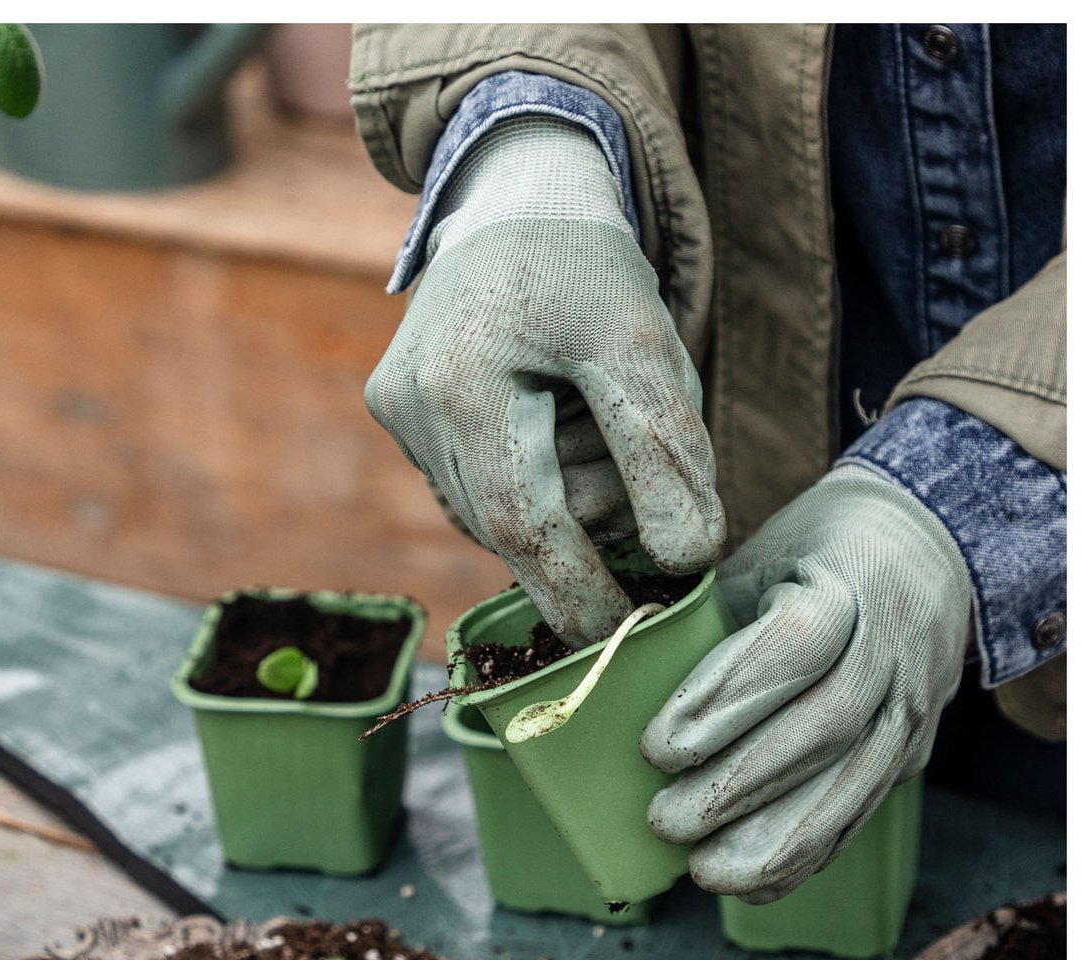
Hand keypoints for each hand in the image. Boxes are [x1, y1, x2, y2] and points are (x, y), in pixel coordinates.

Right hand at [365, 116, 723, 647]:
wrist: (512, 198)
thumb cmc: (584, 263)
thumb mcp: (643, 339)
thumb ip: (665, 450)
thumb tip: (684, 560)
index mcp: (461, 384)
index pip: (523, 523)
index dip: (578, 589)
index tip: (624, 637)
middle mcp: (410, 410)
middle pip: (515, 521)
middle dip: (589, 512)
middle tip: (623, 432)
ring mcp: (398, 418)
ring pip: (496, 512)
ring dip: (561, 488)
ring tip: (575, 402)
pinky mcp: (399, 419)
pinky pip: (477, 486)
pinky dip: (530, 474)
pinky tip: (542, 414)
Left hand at [641, 468, 971, 902]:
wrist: (924, 549)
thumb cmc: (812, 552)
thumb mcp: (759, 558)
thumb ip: (706, 618)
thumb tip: (612, 685)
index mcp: (850, 578)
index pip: (798, 642)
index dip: (726, 700)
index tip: (657, 748)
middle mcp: (894, 645)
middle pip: (825, 726)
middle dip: (738, 787)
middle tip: (663, 821)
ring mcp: (913, 704)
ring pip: (853, 783)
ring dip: (775, 840)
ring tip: (703, 872)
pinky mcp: (914, 750)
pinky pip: (862, 811)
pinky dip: (806, 856)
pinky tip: (753, 883)